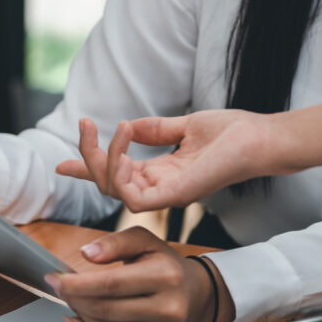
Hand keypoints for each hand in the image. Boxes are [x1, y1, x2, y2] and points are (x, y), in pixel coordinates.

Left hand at [46, 227, 232, 321]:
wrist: (200, 296)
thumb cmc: (168, 267)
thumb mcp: (146, 242)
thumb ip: (115, 243)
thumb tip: (88, 253)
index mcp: (165, 276)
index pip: (110, 284)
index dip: (76, 284)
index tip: (55, 278)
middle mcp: (168, 307)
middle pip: (105, 309)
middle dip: (74, 298)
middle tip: (60, 287)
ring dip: (80, 314)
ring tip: (72, 300)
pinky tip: (78, 321)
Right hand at [55, 111, 272, 210]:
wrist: (261, 138)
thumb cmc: (233, 133)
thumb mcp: (185, 126)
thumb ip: (154, 129)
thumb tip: (127, 125)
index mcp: (161, 174)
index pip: (116, 177)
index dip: (87, 170)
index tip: (61, 165)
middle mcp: (159, 188)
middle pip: (107, 183)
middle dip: (88, 156)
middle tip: (85, 126)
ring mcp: (165, 196)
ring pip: (113, 190)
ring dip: (103, 159)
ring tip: (113, 130)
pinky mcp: (173, 197)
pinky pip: (131, 195)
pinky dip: (120, 168)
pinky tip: (126, 142)